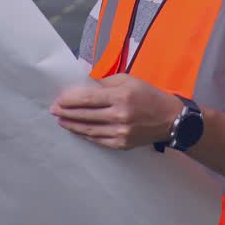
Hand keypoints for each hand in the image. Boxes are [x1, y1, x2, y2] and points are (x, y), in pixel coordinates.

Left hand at [50, 73, 183, 149]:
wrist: (170, 119)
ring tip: (61, 121)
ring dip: (72, 125)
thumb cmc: (149, 95)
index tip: (58, 99)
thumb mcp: (130, 80)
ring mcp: (120, 132)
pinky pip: (98, 140)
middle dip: (66, 112)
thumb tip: (86, 87)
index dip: (70, 100)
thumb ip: (106, 82)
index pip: (88, 98)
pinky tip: (78, 130)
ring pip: (89, 129)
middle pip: (85, 115)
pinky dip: (85, 135)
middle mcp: (119, 115)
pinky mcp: (121, 144)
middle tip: (53, 110)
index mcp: (121, 96)